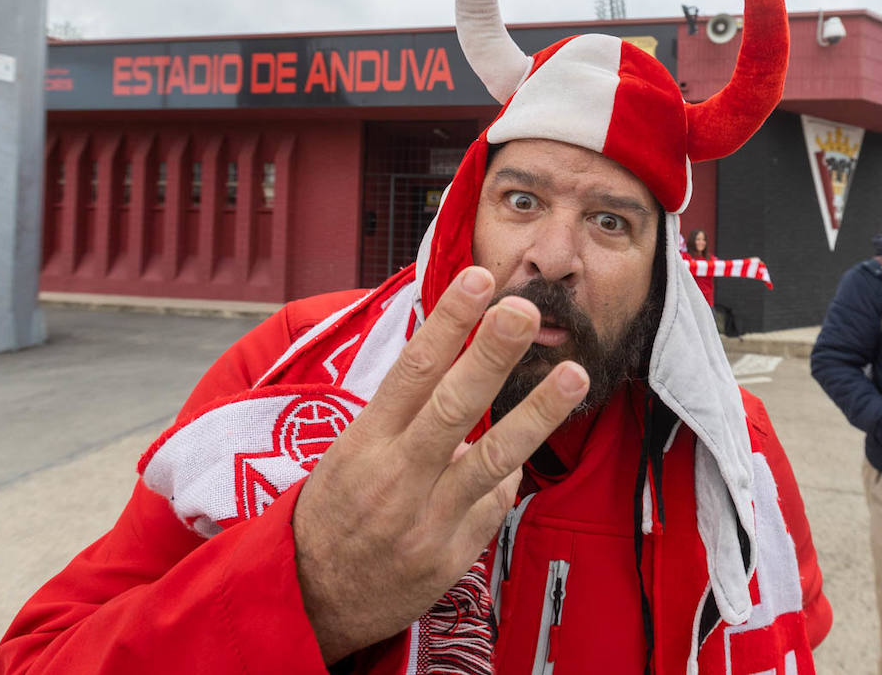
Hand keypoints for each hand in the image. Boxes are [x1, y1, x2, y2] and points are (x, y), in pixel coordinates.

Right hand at [290, 266, 588, 663]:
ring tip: (573, 374)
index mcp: (364, 443)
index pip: (412, 369)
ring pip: (492, 456)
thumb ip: (399, 416)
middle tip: (524, 310)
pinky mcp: (453, 554)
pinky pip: (494, 501)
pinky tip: (514, 454)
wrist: (308, 601)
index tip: (478, 280)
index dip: (448, 321)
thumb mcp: (346, 454)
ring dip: (538, 412)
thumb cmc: (332, 514)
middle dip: (492, 353)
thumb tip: (455, 367)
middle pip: (453, 404)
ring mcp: (428, 519)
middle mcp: (397, 476)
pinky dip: (507, 472)